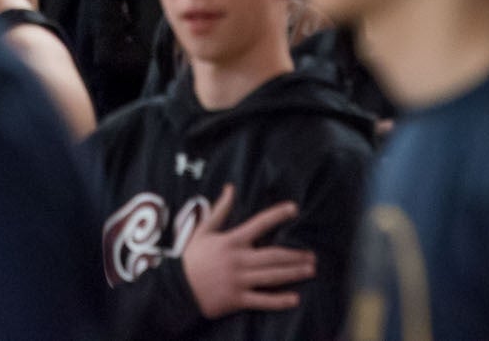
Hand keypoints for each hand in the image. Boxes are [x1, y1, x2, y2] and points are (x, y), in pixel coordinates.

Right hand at [179, 186, 315, 316]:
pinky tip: (295, 298)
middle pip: (273, 255)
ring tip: (310, 270)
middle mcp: (238, 260)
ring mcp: (238, 281)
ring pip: (272, 276)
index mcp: (231, 241)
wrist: (176, 289)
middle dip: (295, 255)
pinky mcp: (236, 299)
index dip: (278, 215)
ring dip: (293, 273)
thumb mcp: (203, 231)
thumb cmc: (191, 258)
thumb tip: (231, 187)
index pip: (259, 223)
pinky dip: (279, 300)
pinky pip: (262, 300)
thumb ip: (220, 210)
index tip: (294, 209)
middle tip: (312, 255)